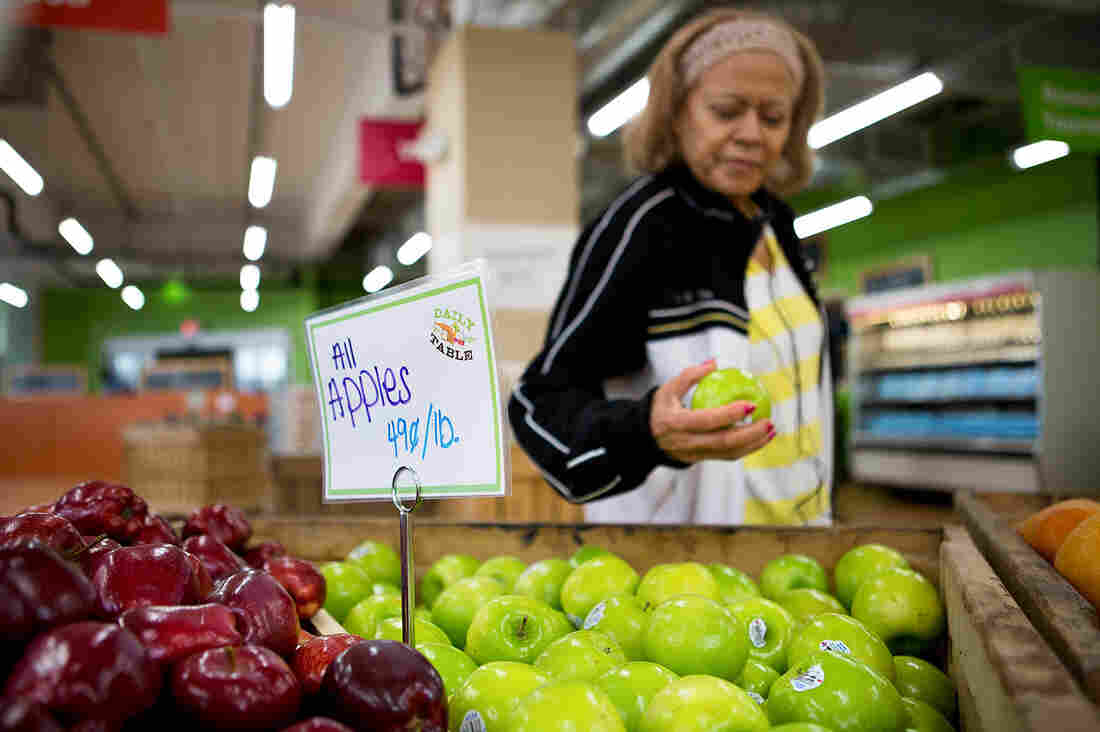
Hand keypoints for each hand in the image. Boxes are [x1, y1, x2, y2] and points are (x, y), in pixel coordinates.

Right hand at [650, 359, 775, 463]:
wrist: (647, 438)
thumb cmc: (660, 409)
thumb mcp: (667, 389)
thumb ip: (690, 375)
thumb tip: (714, 363)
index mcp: (677, 423)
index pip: (707, 421)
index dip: (730, 414)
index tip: (750, 404)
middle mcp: (687, 442)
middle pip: (724, 442)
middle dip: (751, 434)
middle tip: (769, 421)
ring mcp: (695, 454)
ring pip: (729, 452)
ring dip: (754, 443)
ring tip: (771, 430)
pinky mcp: (702, 459)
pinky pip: (727, 456)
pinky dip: (747, 449)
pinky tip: (760, 438)